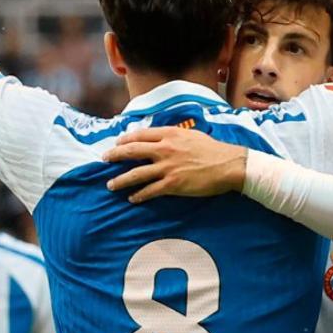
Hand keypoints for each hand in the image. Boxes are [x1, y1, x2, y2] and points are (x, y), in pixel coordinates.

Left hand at [102, 128, 246, 203]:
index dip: (125, 139)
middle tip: (104, 160)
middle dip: (115, 156)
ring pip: (136, 173)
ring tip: (110, 185)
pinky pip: (150, 191)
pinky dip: (139, 195)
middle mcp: (165, 149)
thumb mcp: (192, 135)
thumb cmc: (213, 150)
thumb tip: (161, 138)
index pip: (140, 135)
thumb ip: (174, 135)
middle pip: (132, 151)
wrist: (228, 165)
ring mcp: (168, 167)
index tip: (117, 143)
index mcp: (170, 134)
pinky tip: (132, 198)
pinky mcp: (173, 184)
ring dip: (120, 180)